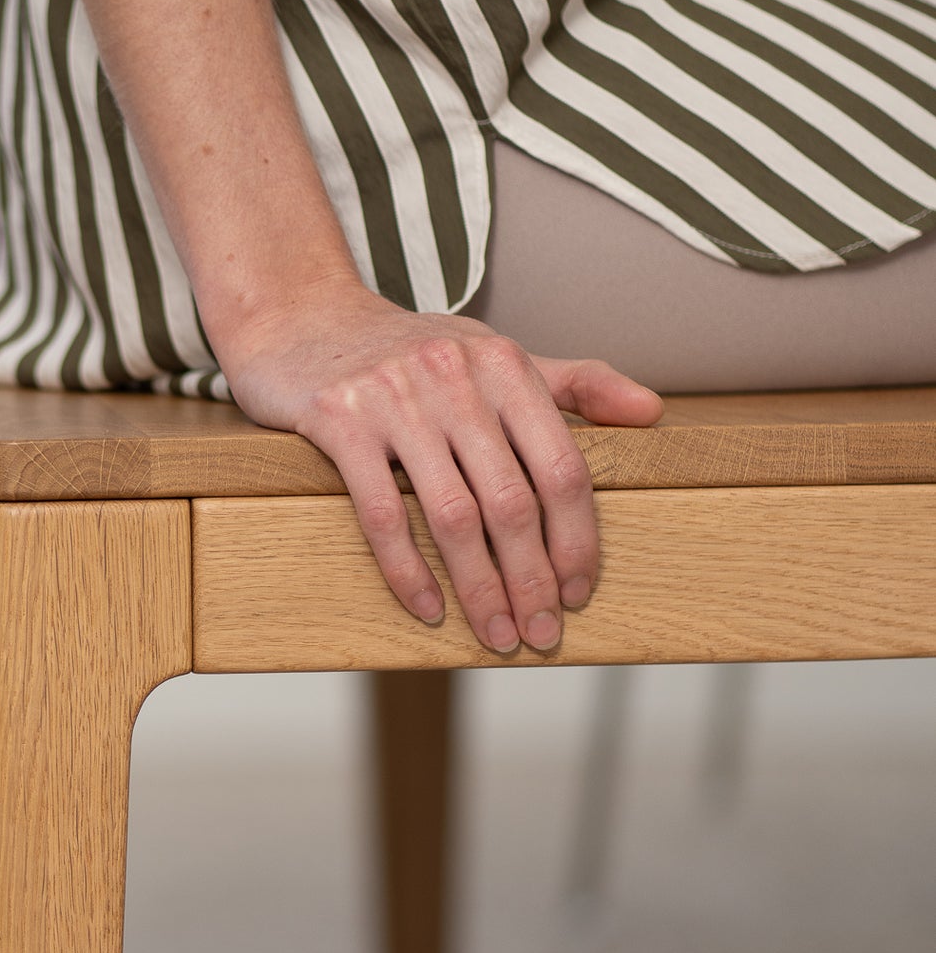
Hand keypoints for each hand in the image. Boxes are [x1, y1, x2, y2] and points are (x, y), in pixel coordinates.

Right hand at [219, 280, 661, 650]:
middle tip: (541, 633)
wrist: (299, 317)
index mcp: (502, 364)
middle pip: (512, 501)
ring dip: (480, 588)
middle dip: (532, 579)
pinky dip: (408, 570)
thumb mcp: (492, 353)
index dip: (577, 538)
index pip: (560, 465)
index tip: (578, 590)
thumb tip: (652, 412)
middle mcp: (453, 377)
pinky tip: (428, 608)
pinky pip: (381, 513)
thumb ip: (572, 383)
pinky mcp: (339, 420)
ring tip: (495, 634)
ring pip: (453, 514)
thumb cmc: (404, 349)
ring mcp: (394, 398)